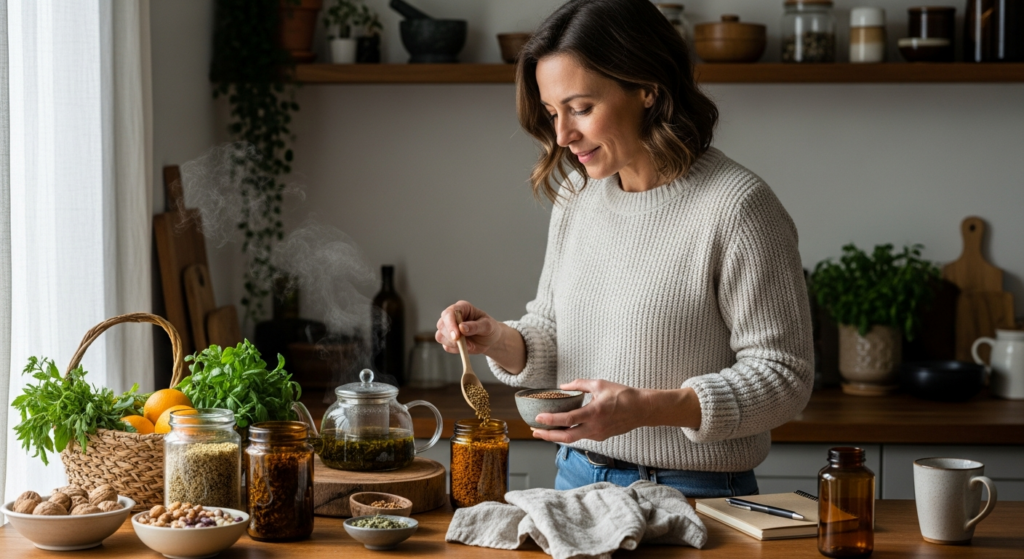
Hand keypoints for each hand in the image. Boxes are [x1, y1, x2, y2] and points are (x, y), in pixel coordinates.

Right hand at [435, 301, 503, 354]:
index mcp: (462, 308)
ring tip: (469, 345)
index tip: (456, 336)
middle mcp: (452, 316)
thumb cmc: (490, 328)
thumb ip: (475, 326)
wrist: (490, 340)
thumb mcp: (488, 326)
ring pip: (440, 336)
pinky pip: (446, 346)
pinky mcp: (448, 340)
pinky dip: (455, 349)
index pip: (449, 313)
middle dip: (450, 336)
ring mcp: (448, 328)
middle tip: (463, 343)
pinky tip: (465, 347)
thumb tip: (462, 327)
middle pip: (441, 325)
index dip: (450, 324)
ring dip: (453, 344)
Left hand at [531, 380, 700, 442]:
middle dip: (548, 436)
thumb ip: (579, 384)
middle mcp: (595, 428)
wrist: (642, 409)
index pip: (568, 420)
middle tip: (534, 431)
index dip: (551, 420)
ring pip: (573, 438)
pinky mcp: (601, 437)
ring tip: (543, 430)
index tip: (538, 418)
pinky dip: (570, 432)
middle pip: (566, 437)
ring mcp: (598, 435)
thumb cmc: (623, 395)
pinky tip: (562, 427)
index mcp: (594, 413)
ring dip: (557, 435)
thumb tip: (562, 386)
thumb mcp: (599, 384)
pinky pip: (582, 436)